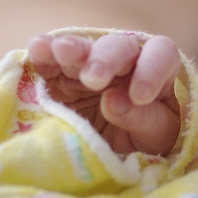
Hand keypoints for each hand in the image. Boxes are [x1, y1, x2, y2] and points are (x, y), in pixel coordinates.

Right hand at [27, 33, 182, 154]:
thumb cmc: (147, 136)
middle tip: (94, 79)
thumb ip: (145, 119)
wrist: (114, 149)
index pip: (161, 55)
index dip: (152, 70)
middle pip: (119, 47)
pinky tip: (37, 48)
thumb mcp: (157, 135)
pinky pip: (50, 58)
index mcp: (157, 69)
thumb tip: (114, 100)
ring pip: (83, 48)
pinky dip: (43, 52)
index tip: (140, 96)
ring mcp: (89, 63)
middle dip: (106, 60)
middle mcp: (124, 59)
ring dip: (72, 48)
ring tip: (61, 51)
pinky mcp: (58, 75)